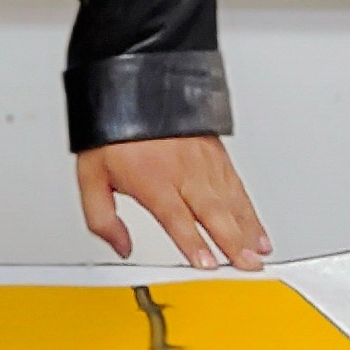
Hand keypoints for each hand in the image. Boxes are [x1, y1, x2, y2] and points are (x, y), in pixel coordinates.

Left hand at [76, 135, 270, 272]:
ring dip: (247, 229)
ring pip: (231, 200)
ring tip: (258, 253)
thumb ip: (101, 216)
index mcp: (152, 178)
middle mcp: (182, 170)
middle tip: (248, 266)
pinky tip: (256, 229)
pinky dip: (250, 209)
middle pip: (212, 212)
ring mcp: (203, 160)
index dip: (193, 243)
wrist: (131, 83)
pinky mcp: (216, 152)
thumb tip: (120, 246)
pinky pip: (237, 185)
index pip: (177, 217)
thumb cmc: (112, 129)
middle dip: (233, 242)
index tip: (208, 265)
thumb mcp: (91, 173)